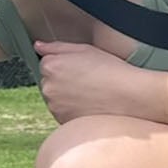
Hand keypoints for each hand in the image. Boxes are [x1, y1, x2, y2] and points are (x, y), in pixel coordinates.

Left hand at [34, 40, 151, 123]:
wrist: (129, 97)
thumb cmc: (110, 70)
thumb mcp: (85, 49)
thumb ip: (56, 47)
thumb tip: (38, 46)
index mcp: (51, 66)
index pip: (47, 63)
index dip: (65, 64)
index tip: (81, 68)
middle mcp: (48, 87)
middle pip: (49, 81)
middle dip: (63, 81)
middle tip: (88, 80)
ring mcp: (54, 106)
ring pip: (56, 98)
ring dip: (67, 96)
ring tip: (91, 93)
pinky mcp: (63, 121)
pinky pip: (63, 113)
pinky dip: (72, 109)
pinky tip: (90, 104)